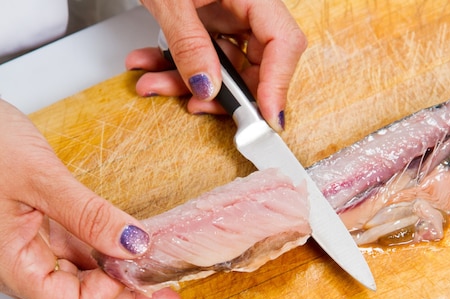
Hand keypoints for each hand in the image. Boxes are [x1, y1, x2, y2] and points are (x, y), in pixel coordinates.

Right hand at [0, 99, 180, 298]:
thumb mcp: (37, 176)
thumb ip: (88, 215)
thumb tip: (133, 245)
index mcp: (12, 264)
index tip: (153, 285)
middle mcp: (21, 264)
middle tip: (166, 292)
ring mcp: (29, 248)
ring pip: (81, 278)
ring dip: (119, 277)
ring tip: (155, 271)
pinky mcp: (36, 229)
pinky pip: (76, 252)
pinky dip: (105, 252)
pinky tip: (128, 246)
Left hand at [127, 0, 306, 131]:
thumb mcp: (171, 0)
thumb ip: (190, 45)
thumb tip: (208, 89)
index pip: (283, 44)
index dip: (277, 86)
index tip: (266, 119)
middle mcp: (246, 7)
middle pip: (255, 65)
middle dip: (222, 93)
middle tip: (198, 108)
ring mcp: (227, 16)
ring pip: (222, 68)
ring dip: (186, 84)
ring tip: (153, 85)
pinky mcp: (208, 23)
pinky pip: (201, 57)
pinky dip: (174, 68)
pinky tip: (150, 68)